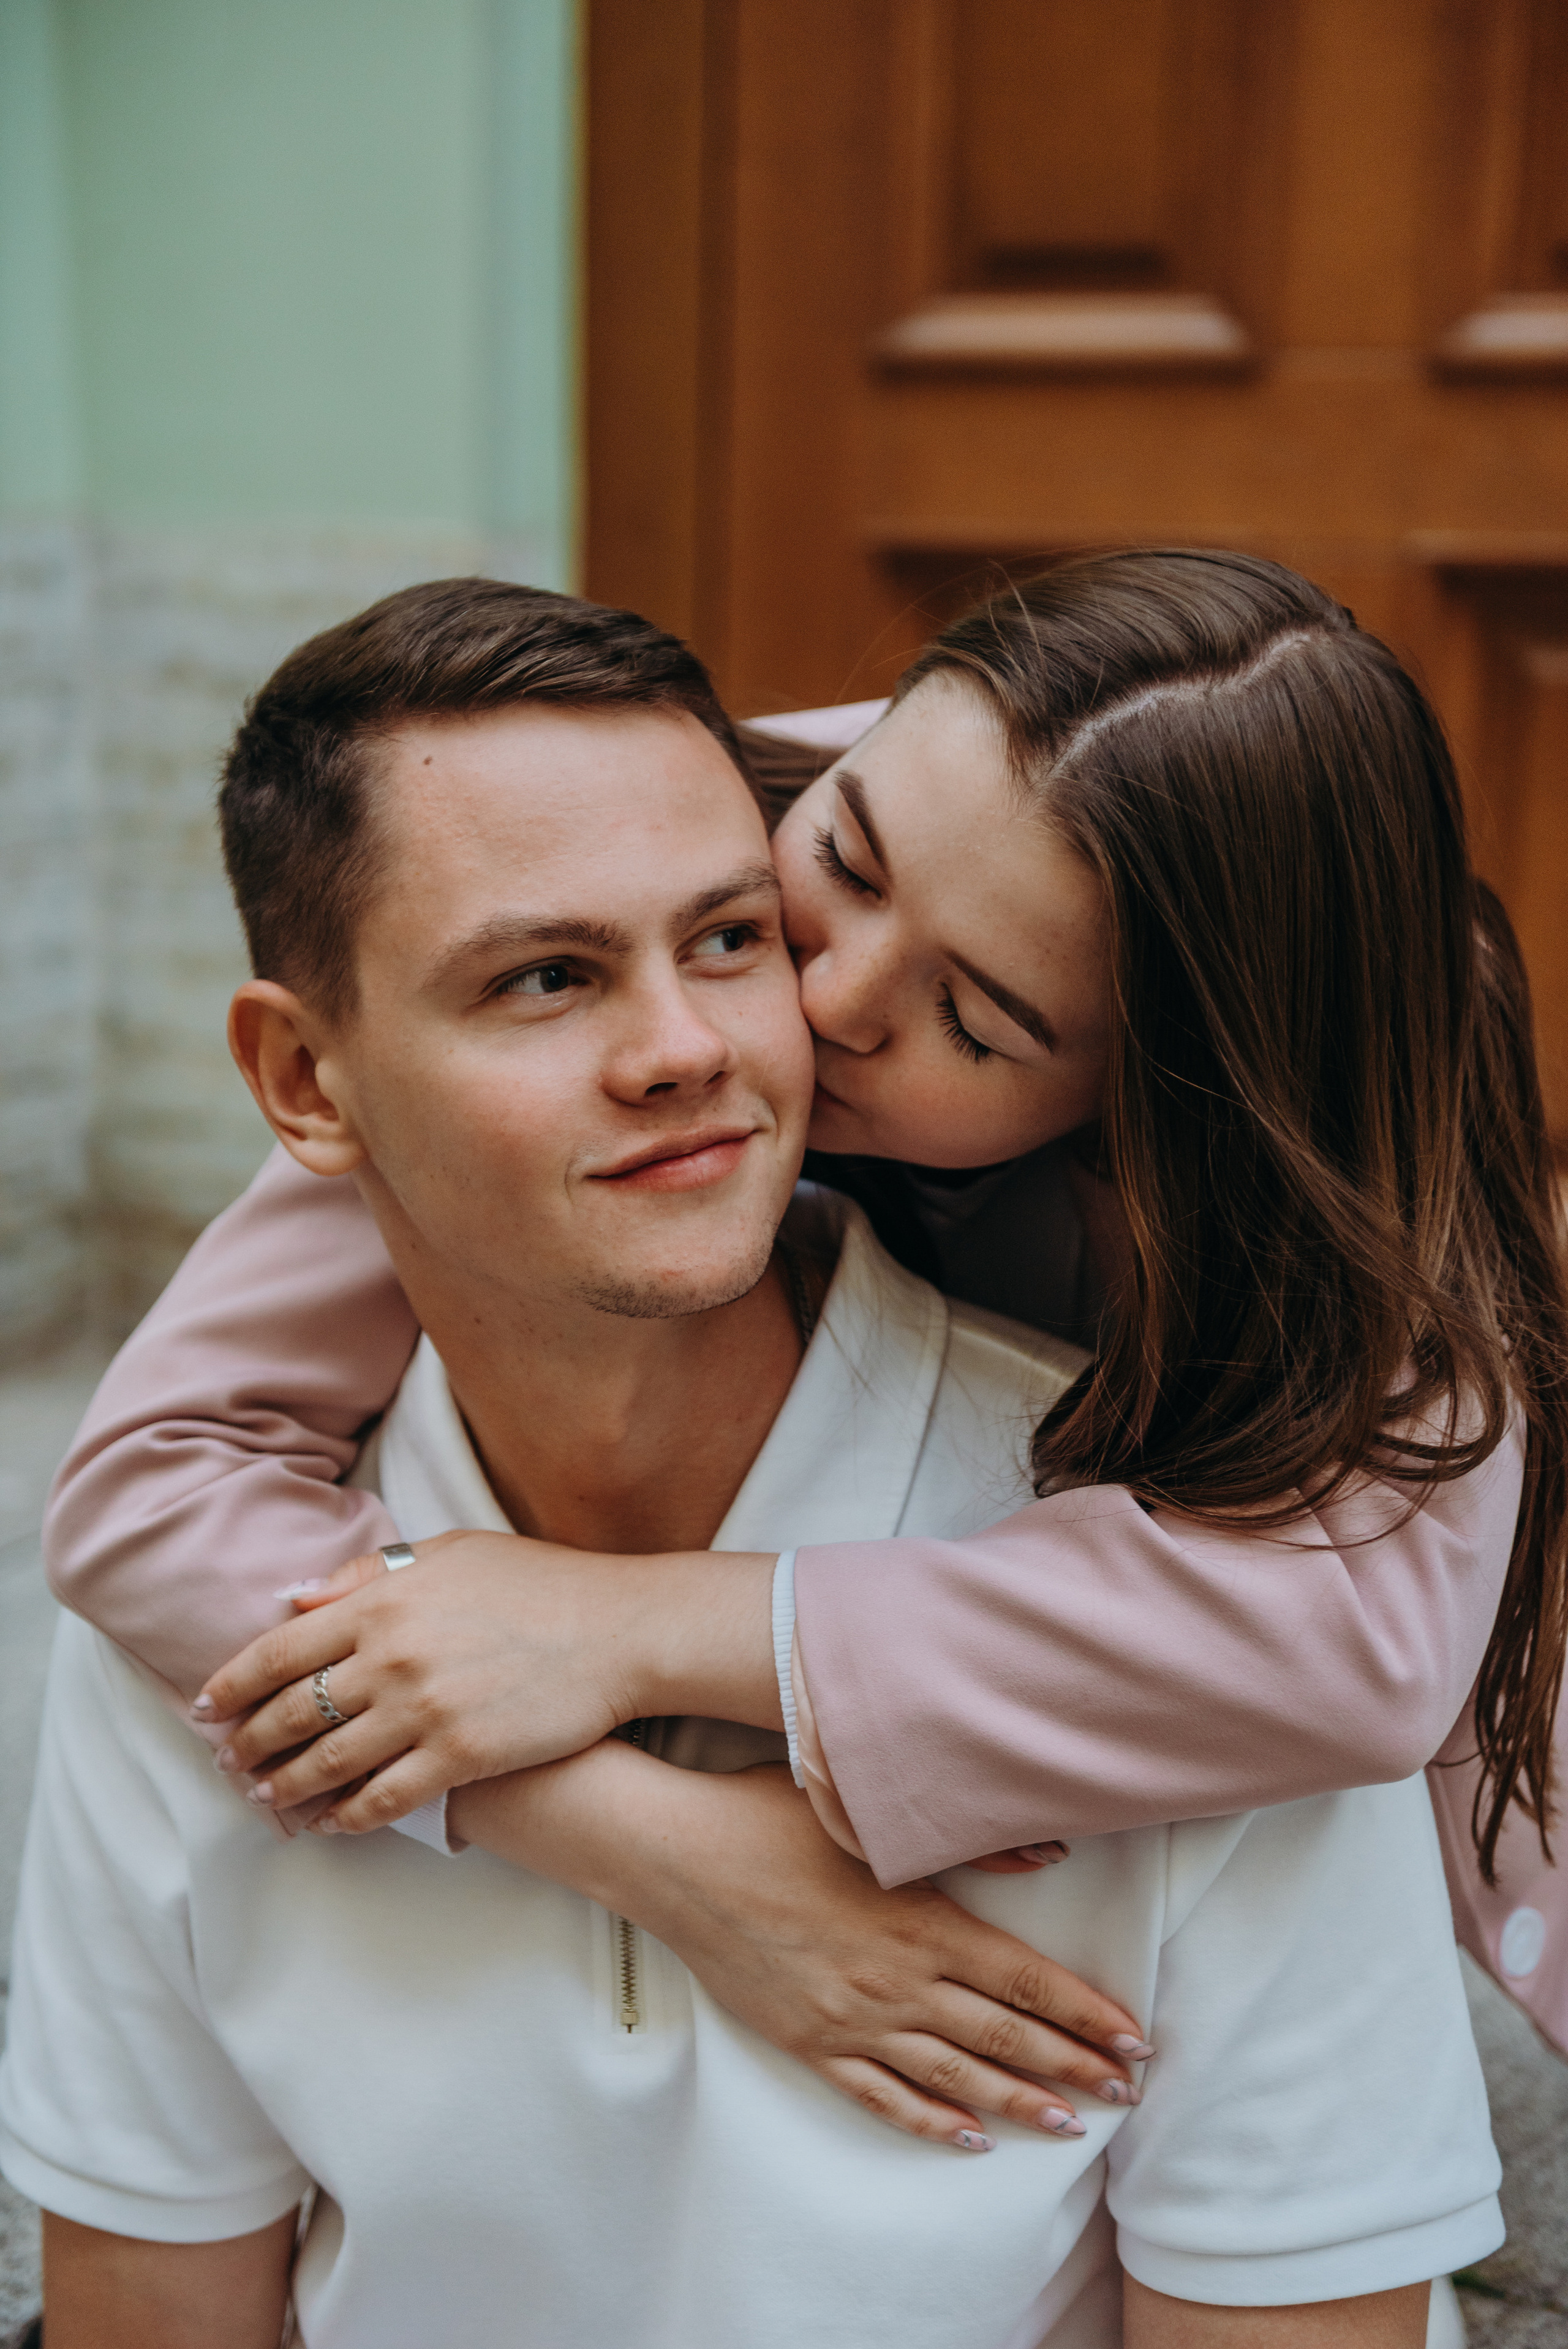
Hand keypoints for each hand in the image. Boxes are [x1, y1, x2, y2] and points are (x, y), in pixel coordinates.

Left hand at [196, 1531, 777, 1830]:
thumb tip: (300, 1598)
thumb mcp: (452, 1552)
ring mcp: (423, 1710)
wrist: (619, 1630)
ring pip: (326, 1764)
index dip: (232, 1682)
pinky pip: (382, 1800)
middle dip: (247, 1742)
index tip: (205, 1705)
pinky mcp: (459, 1756)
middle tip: (225, 1761)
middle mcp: (390, 1656)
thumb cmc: (540, 1583)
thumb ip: (370, 1572)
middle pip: (291, 1712)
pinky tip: (330, 1823)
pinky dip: (346, 1817)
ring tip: (265, 1799)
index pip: (279, 1648)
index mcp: (382, 1599)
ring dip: (284, 1787)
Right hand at [450, 1748, 1153, 2145]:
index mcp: (918, 1921)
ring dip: (1017, 2104)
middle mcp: (894, 1980)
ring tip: (1069, 2124)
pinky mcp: (808, 2041)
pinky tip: (965, 2138)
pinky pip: (879, 2096)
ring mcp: (850, 2019)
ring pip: (952, 2078)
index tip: (1134, 2038)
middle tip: (1127, 2091)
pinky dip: (927, 2122)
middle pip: (1001, 2037)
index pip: (1023, 1980)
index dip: (1084, 2013)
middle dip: (1072, 2066)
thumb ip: (964, 1840)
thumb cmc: (770, 1817)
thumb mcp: (864, 1812)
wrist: (676, 1856)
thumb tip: (1050, 1849)